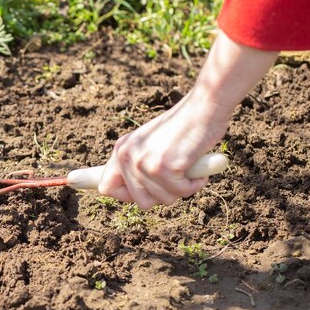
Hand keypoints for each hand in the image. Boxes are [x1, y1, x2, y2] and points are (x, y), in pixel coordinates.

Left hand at [98, 93, 227, 208]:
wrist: (204, 107)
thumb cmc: (183, 126)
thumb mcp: (150, 143)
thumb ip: (137, 165)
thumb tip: (132, 195)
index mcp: (120, 150)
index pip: (105, 188)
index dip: (127, 196)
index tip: (146, 193)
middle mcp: (127, 156)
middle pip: (140, 202)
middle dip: (163, 195)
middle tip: (176, 176)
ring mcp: (143, 163)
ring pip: (163, 200)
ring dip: (181, 188)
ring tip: (187, 165)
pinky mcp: (163, 167)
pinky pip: (181, 192)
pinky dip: (194, 183)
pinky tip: (196, 164)